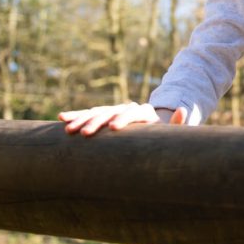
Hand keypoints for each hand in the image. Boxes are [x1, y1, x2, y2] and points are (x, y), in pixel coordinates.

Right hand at [58, 102, 186, 135]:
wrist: (157, 126)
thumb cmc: (165, 135)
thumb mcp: (174, 131)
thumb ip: (177, 123)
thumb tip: (182, 110)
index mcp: (145, 113)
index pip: (133, 112)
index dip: (124, 119)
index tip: (113, 128)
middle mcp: (128, 108)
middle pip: (112, 112)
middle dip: (97, 122)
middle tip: (85, 134)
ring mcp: (116, 110)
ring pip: (97, 112)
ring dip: (82, 119)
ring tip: (68, 129)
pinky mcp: (106, 115)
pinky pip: (89, 114)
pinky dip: (76, 116)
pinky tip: (61, 118)